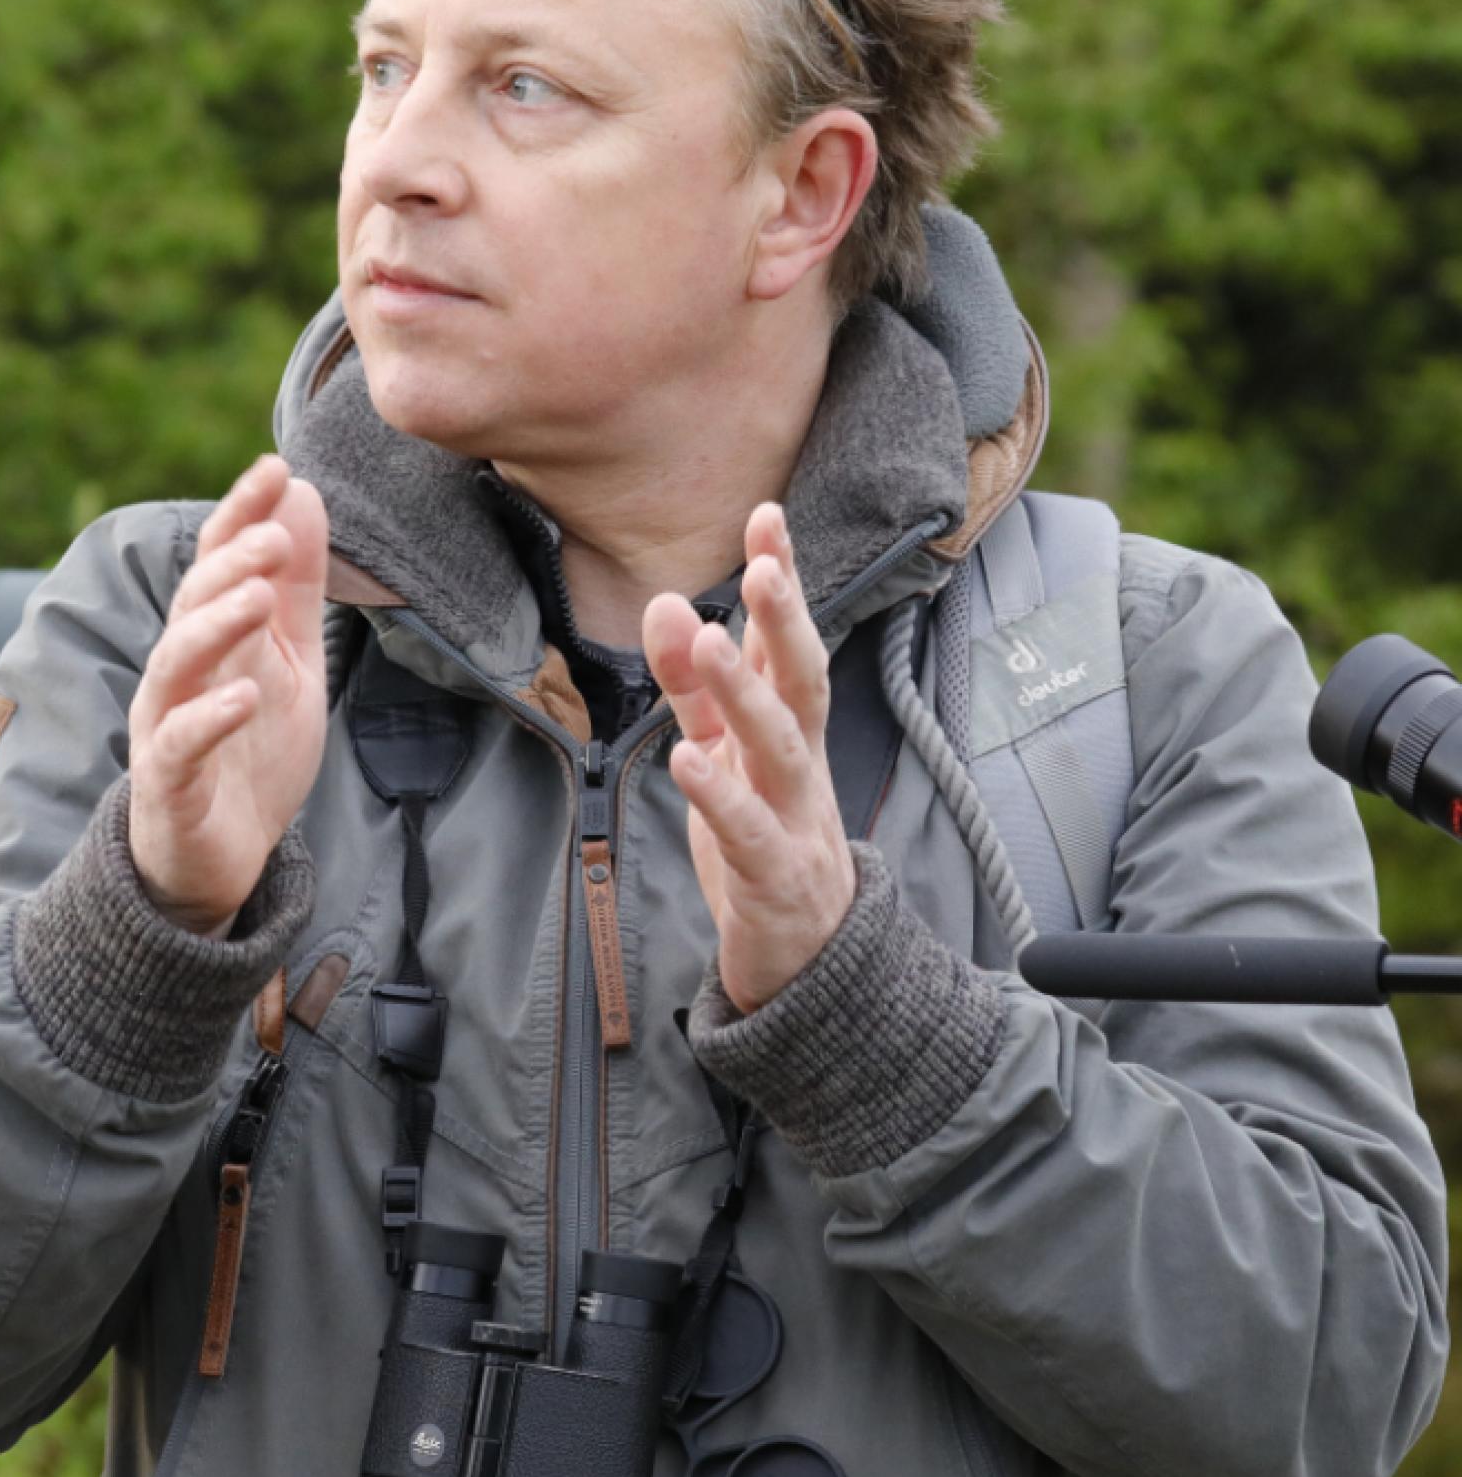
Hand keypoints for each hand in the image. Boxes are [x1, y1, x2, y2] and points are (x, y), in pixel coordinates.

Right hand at [127, 455, 330, 935]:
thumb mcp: (289, 659)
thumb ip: (295, 584)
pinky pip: (181, 746)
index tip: (276, 467)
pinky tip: (244, 697)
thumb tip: (302, 492)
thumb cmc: (250, 751)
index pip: (218, 560)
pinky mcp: (169, 785)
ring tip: (257, 595)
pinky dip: (209, 719)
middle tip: (272, 534)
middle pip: (192, 603)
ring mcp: (168, 726)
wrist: (221, 859)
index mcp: (211, 638)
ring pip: (178, 663)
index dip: (241, 514)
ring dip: (215, 624)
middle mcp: (180, 673)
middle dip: (229, 564)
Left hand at [645, 503, 857, 1012]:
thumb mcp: (718, 752)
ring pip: (779, 749)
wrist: (807, 960)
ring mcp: (795, 819)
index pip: (785, 642)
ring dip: (746, 695)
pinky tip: (687, 758)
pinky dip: (719, 795)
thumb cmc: (763, 839)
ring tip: (714, 643)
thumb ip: (690, 685)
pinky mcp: (774, 878)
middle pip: (800, 680)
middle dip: (785, 621)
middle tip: (764, 564)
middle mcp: (799, 764)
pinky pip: (749, 832)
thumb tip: (668, 604)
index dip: (780, 582)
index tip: (767, 517)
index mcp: (787, 729)